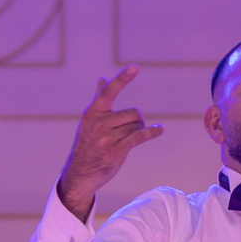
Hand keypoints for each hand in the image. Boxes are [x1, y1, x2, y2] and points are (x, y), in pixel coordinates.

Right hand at [56, 65, 164, 220]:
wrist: (80, 174)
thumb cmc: (87, 145)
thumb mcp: (89, 121)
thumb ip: (98, 99)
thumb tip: (101, 78)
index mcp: (92, 113)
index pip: (108, 91)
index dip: (123, 79)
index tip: (135, 67)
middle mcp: (98, 124)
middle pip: (133, 113)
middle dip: (136, 122)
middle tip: (128, 132)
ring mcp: (106, 138)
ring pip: (136, 126)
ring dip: (138, 132)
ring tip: (127, 141)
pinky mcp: (116, 151)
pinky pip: (139, 137)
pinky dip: (152, 133)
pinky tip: (160, 130)